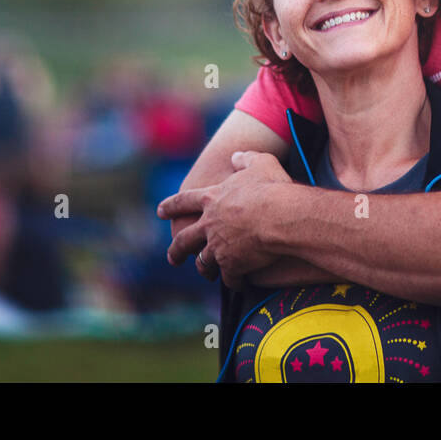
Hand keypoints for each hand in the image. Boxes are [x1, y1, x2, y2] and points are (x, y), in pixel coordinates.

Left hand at [158, 151, 292, 288]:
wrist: (280, 216)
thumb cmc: (271, 187)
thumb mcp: (259, 163)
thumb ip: (245, 159)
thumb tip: (235, 156)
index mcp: (212, 199)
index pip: (184, 201)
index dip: (172, 206)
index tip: (160, 211)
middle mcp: (209, 224)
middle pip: (184, 239)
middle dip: (176, 250)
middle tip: (173, 258)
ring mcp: (218, 246)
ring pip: (203, 262)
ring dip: (204, 268)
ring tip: (206, 274)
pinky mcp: (232, 265)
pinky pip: (229, 277)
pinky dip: (233, 281)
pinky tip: (238, 283)